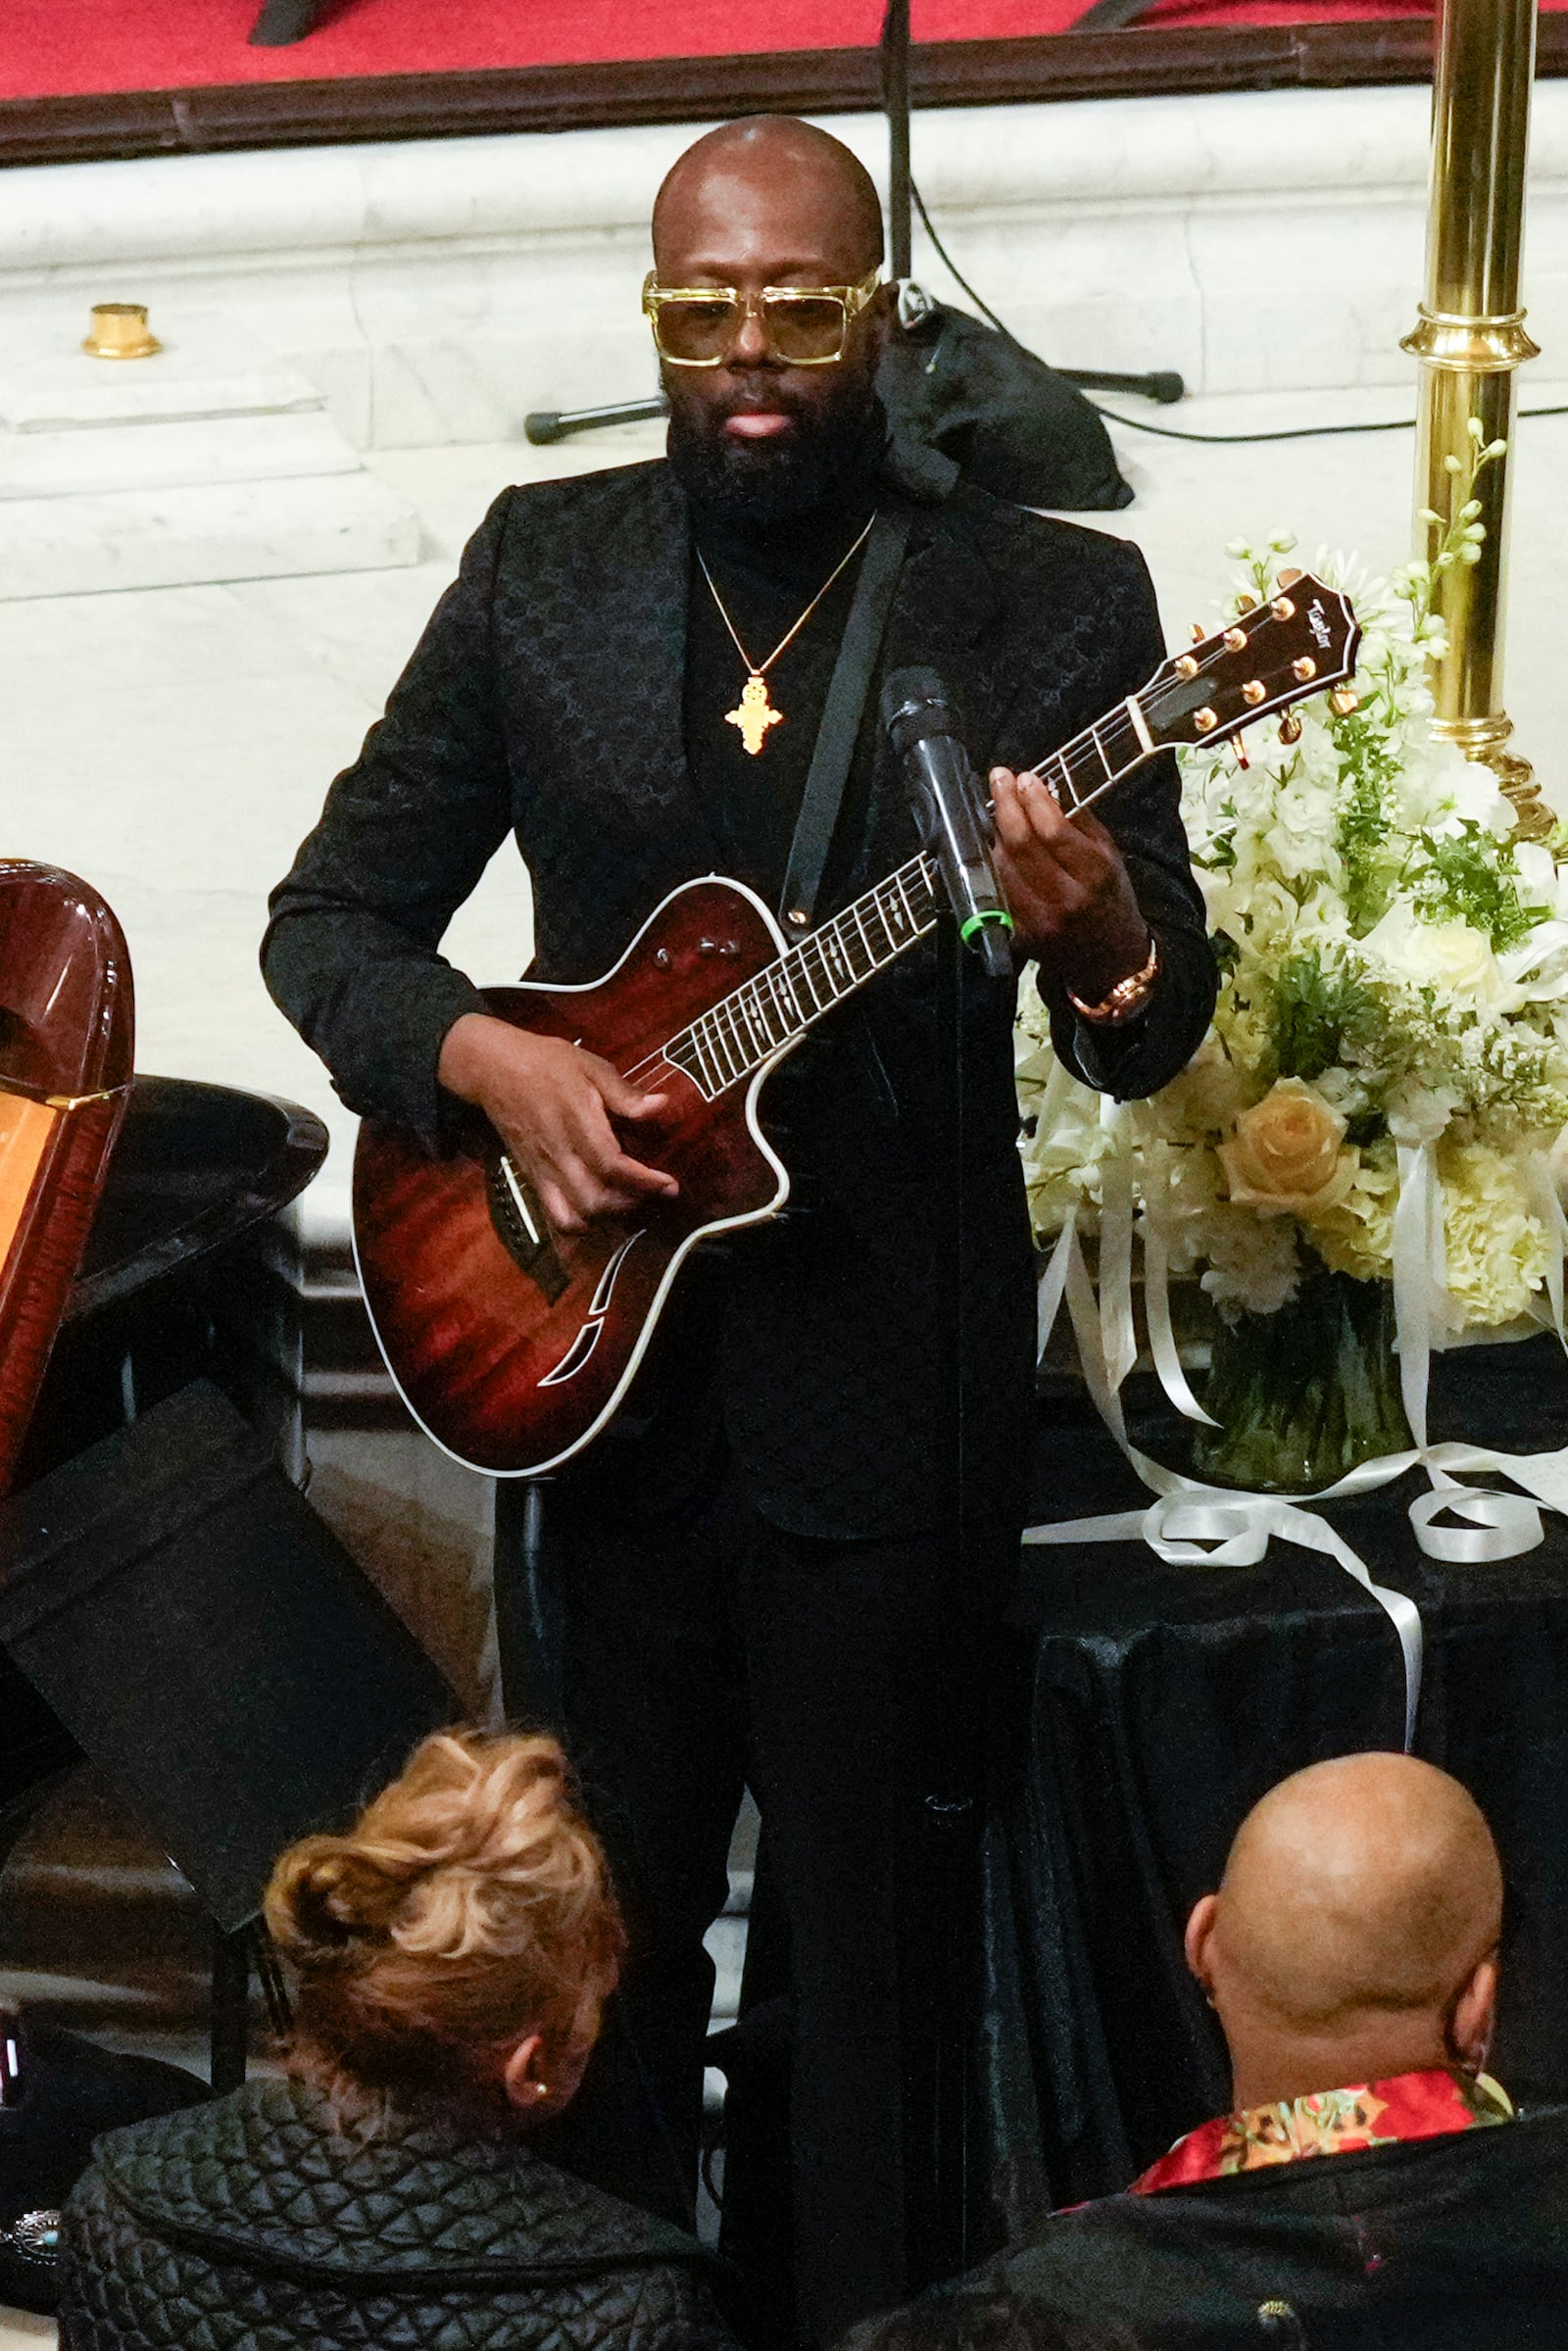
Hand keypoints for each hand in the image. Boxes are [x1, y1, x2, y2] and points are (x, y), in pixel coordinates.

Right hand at [438, 1012, 678, 1235]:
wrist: (493, 1070)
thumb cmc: (546, 1064)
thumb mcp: (590, 1066)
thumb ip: (624, 1093)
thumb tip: (660, 1106)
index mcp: (576, 1121)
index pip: (612, 1165)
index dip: (644, 1181)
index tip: (669, 1184)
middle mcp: (558, 1152)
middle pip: (594, 1200)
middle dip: (630, 1203)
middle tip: (654, 1192)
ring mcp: (542, 1169)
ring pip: (573, 1217)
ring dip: (605, 1218)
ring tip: (626, 1202)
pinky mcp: (532, 1178)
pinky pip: (552, 1216)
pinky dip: (576, 1228)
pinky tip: (597, 1222)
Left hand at [990, 767, 1151, 1003]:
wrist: (1109, 960)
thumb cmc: (1110, 899)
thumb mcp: (1110, 857)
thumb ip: (1080, 823)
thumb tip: (1045, 788)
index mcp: (1095, 876)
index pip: (1054, 830)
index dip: (1033, 800)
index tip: (1024, 777)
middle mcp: (1066, 899)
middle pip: (1022, 846)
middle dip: (1005, 805)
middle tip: (999, 780)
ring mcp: (1039, 920)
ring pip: (1001, 867)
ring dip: (993, 833)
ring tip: (996, 811)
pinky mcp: (1019, 935)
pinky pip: (996, 890)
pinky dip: (992, 863)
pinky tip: (994, 845)